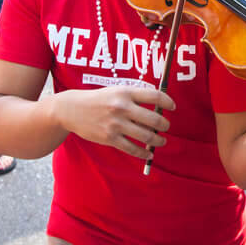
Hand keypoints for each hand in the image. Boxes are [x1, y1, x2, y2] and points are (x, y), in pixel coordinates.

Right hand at [53, 86, 175, 159]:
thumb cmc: (99, 99)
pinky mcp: (109, 138)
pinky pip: (132, 149)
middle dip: (165, 125)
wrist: (72, 109)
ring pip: (146, 136)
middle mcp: (122, 107)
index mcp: (125, 92)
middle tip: (166, 127)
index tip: (172, 107)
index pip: (155, 96)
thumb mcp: (117, 91)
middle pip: (154, 119)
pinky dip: (144, 153)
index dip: (168, 102)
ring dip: (158, 140)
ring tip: (161, 141)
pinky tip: (149, 153)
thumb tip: (159, 108)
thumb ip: (136, 97)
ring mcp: (116, 124)